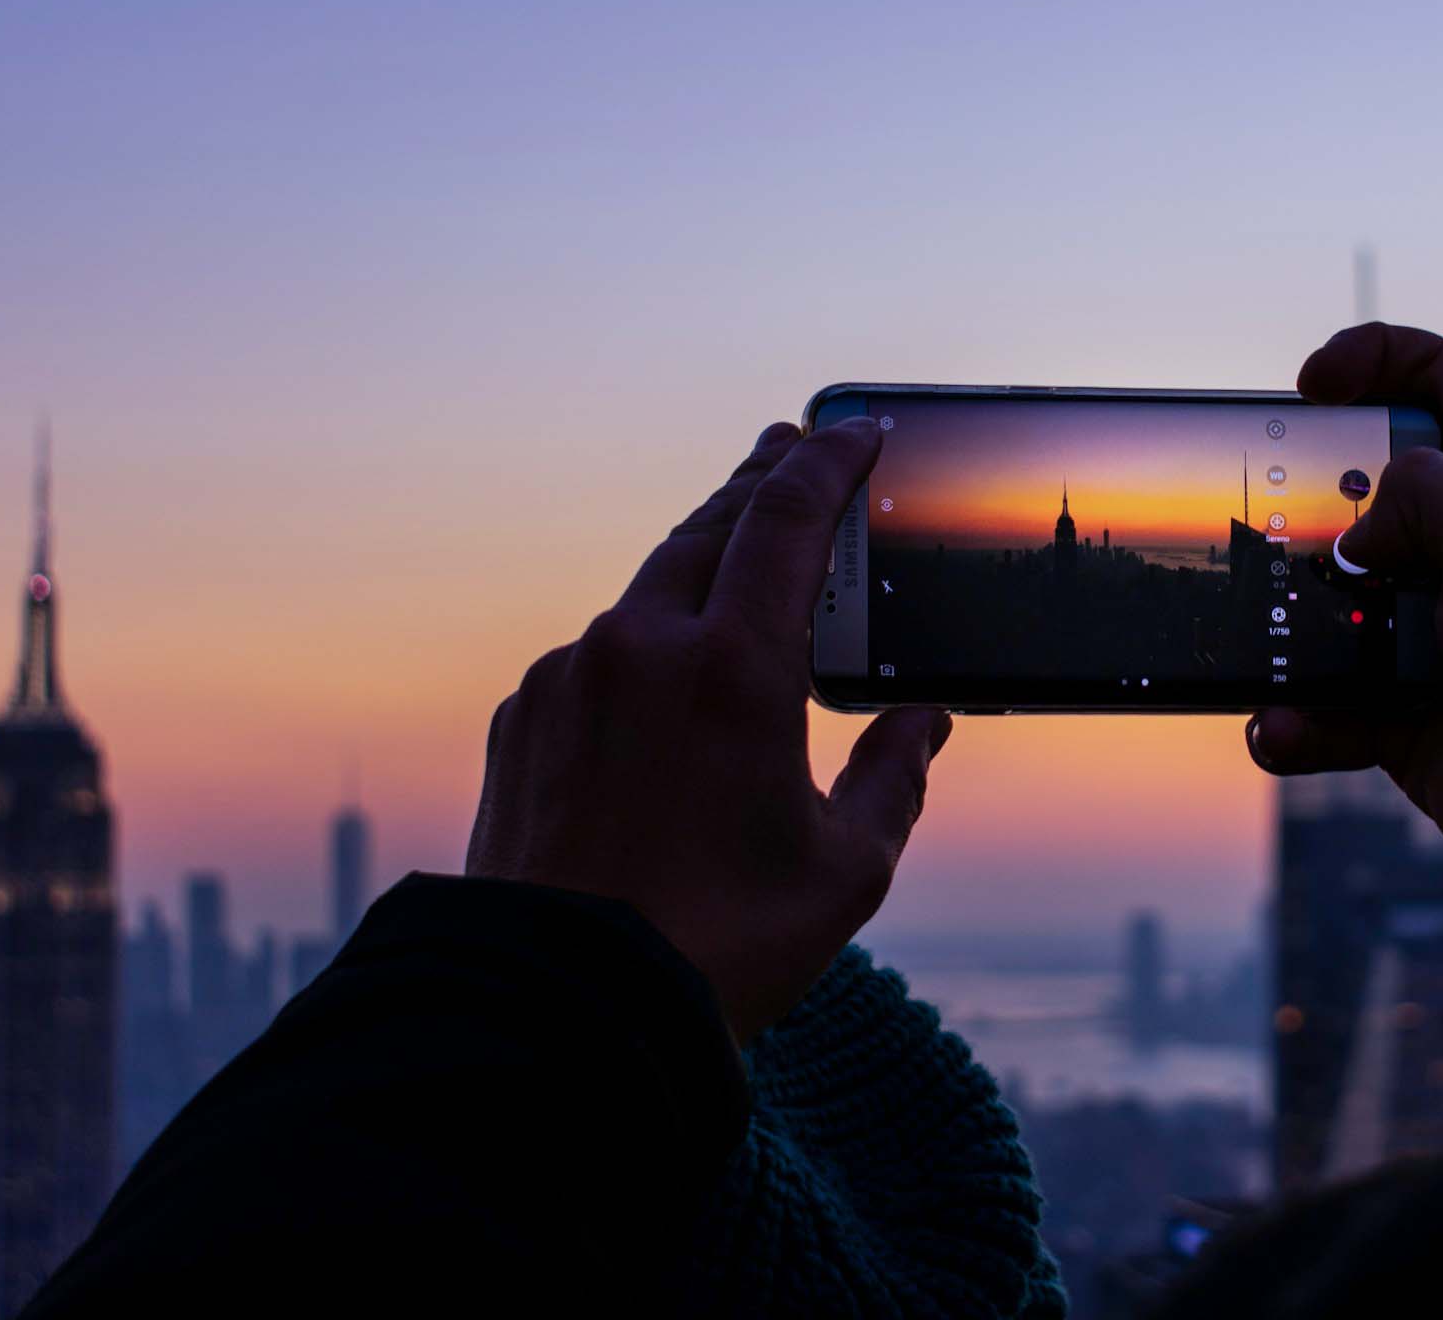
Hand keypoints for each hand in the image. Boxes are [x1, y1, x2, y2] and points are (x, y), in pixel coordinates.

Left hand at [466, 419, 950, 1043]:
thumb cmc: (718, 947)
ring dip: (698, 566)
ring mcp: (568, 679)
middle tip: (790, 451)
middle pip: (710, 527)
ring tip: (734, 564)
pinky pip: (594, 656)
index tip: (855, 430)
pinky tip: (661, 679)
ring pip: (647, 590)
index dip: (828, 463)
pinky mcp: (520, 718)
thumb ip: (894, 777)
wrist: (558, 1012)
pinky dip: (640, 646)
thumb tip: (922, 722)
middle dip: (759, 484)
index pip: (787, 520)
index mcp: (733, 670)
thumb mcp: (845, 869)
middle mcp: (641, 650)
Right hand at [1248, 324, 1442, 905]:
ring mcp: (1429, 631)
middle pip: (1361, 490)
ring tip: (1259, 640)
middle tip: (1264, 520)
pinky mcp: (1399, 709)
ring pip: (1325, 602)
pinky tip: (1282, 727)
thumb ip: (1421, 496)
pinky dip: (1294, 716)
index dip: (1373, 359)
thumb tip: (1355, 539)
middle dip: (1301, 503)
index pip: (1440, 383)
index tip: (1309, 384)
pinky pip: (1321, 700)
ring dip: (1283, 624)